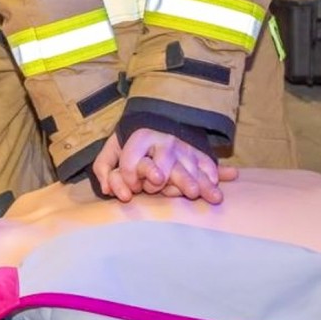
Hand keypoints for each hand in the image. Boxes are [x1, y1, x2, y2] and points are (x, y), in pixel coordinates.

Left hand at [92, 129, 237, 203]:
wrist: (156, 124)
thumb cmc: (132, 145)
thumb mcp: (112, 149)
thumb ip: (103, 168)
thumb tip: (108, 190)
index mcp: (140, 138)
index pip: (131, 162)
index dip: (128, 178)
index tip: (132, 187)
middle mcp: (164, 142)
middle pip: (164, 165)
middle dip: (164, 180)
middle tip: (167, 185)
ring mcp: (184, 148)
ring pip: (189, 168)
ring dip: (198, 182)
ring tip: (208, 195)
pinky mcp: (198, 154)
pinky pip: (207, 166)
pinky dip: (212, 176)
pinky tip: (217, 188)